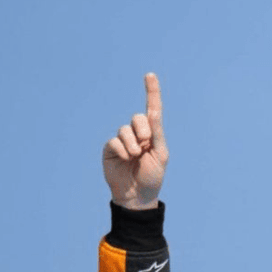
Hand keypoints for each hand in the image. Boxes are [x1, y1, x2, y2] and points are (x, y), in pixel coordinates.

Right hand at [102, 72, 167, 210]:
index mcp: (152, 135)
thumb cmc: (152, 176)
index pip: (152, 110)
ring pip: (125, 129)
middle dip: (143, 129)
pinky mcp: (110, 149)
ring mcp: (123, 141)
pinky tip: (125, 158)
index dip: (151, 92)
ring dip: (133, 143)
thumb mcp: (160, 154)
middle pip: (138, 118)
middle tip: (145, 144)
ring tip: (135, 156)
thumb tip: (152, 112)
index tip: (150, 75)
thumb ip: (157, 133)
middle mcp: (137, 134)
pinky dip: (122, 148)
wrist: (137, 196)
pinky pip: (115, 141)